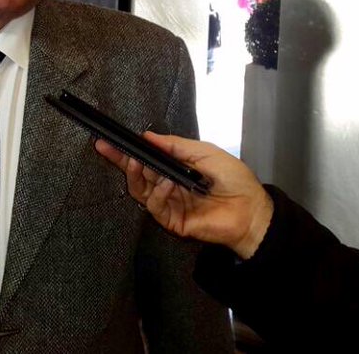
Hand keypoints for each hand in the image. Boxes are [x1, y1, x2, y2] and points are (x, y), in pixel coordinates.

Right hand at [94, 132, 273, 258]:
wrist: (251, 209)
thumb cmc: (235, 180)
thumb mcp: (205, 152)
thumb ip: (176, 145)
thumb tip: (148, 136)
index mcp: (175, 170)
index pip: (145, 160)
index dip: (127, 151)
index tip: (109, 140)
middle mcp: (168, 187)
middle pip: (137, 175)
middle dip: (121, 160)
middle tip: (107, 148)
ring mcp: (169, 205)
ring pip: (140, 191)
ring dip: (136, 175)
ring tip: (136, 162)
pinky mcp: (173, 222)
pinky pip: (156, 206)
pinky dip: (158, 193)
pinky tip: (167, 183)